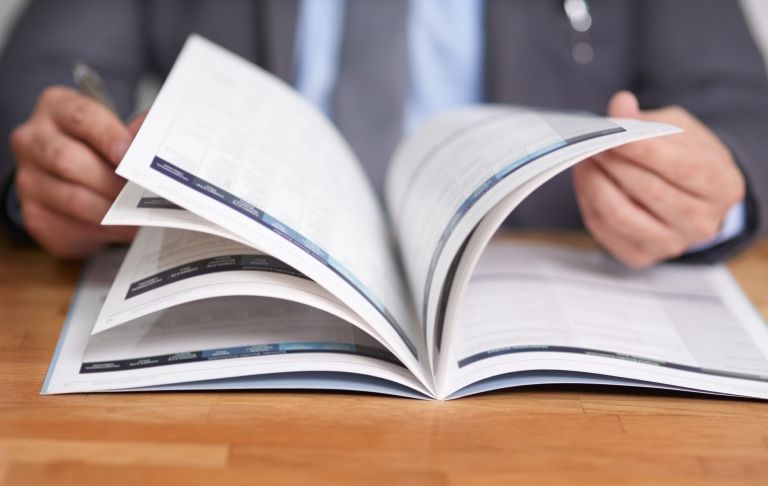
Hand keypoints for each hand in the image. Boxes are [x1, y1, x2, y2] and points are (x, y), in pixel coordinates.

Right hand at [9, 86, 145, 256]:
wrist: (75, 178)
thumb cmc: (103, 148)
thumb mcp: (119, 129)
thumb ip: (137, 133)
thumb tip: (157, 145)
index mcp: (57, 108)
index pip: (81, 117)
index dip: (108, 136)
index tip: (130, 155)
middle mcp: (33, 140)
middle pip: (68, 160)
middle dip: (112, 180)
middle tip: (143, 193)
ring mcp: (28, 179)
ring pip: (72, 199)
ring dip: (112, 211)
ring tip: (141, 215)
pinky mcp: (34, 215)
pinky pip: (69, 228)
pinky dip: (102, 232)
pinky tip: (122, 228)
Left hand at [573, 91, 745, 267]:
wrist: (688, 196)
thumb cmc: (685, 156)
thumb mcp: (677, 127)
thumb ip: (647, 120)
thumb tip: (620, 107)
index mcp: (723, 186)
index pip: (683, 169)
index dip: (646, 151)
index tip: (617, 135)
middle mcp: (703, 222)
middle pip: (648, 192)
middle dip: (613, 163)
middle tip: (591, 143)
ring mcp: (672, 244)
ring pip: (621, 215)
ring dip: (594, 183)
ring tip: (584, 160)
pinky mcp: (641, 256)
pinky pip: (604, 230)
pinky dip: (588, 202)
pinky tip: (587, 181)